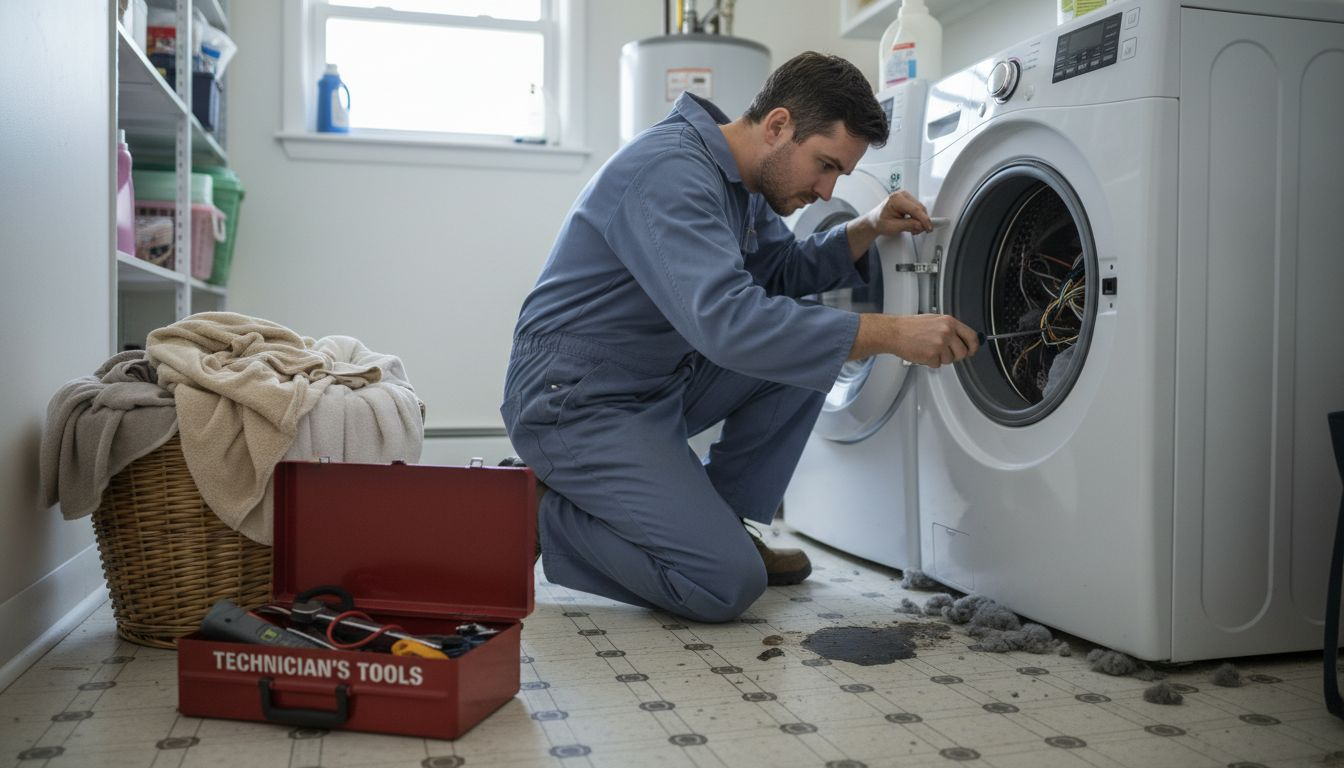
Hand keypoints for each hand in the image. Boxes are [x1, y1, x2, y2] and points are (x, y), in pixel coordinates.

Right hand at [850, 313, 979, 365]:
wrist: (894, 332)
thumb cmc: (911, 326)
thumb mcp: (935, 320)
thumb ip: (950, 329)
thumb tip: (964, 339)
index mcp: (949, 322)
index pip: (972, 337)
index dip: (973, 346)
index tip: (971, 350)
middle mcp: (947, 332)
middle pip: (963, 352)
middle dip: (956, 356)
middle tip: (945, 353)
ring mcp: (940, 344)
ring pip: (950, 360)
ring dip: (941, 358)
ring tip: (929, 349)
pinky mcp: (931, 355)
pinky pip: (938, 364)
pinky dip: (930, 362)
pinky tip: (923, 353)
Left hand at [865, 190, 933, 236]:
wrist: (874, 220)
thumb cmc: (879, 222)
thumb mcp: (893, 227)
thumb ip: (908, 225)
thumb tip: (920, 225)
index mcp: (896, 199)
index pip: (915, 209)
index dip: (924, 220)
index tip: (928, 227)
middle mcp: (902, 195)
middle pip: (919, 208)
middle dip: (921, 221)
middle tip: (917, 231)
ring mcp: (906, 196)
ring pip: (920, 209)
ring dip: (920, 220)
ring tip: (912, 228)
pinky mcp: (909, 200)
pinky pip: (918, 209)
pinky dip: (917, 217)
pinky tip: (912, 223)